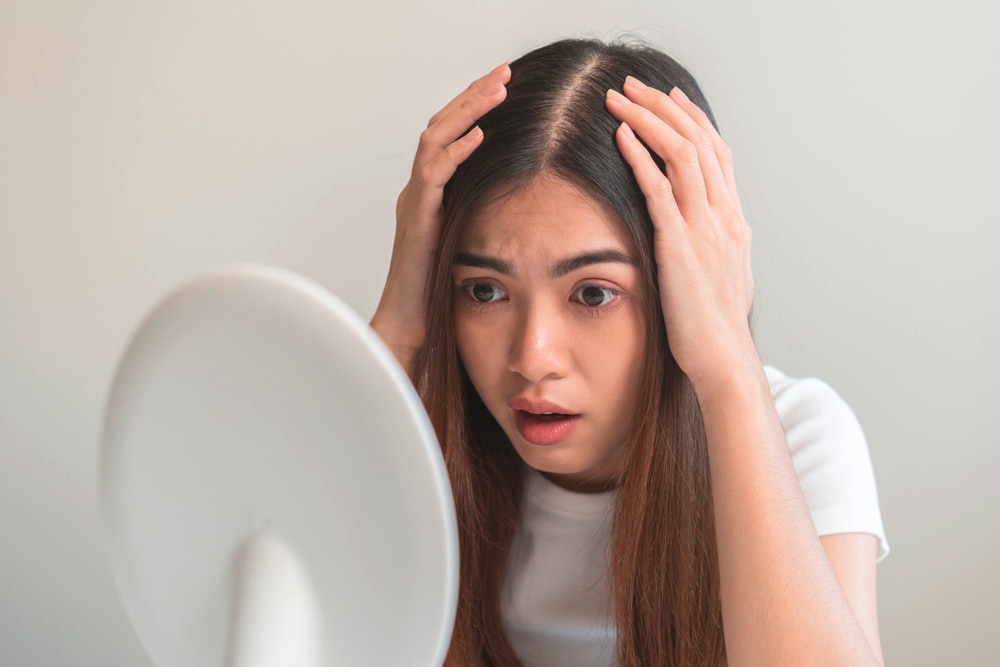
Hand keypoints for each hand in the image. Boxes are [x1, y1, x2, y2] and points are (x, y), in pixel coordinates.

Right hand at [371, 63, 509, 375]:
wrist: (413, 328)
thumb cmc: (444, 294)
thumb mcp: (476, 243)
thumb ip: (494, 217)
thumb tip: (535, 205)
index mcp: (435, 193)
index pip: (453, 134)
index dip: (476, 107)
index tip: (507, 85)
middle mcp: (421, 190)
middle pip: (443, 125)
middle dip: (473, 96)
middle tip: (504, 73)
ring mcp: (415, 201)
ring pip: (435, 139)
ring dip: (467, 111)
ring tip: (496, 90)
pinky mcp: (416, 219)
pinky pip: (433, 175)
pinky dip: (456, 151)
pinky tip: (480, 135)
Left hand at [605, 77, 755, 386]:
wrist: (723, 359)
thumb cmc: (715, 328)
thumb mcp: (721, 277)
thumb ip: (710, 247)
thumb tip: (696, 233)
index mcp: (734, 223)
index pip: (717, 154)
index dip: (693, 120)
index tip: (669, 98)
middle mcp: (724, 217)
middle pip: (700, 142)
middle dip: (665, 108)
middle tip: (635, 85)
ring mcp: (706, 229)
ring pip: (682, 155)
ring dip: (649, 120)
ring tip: (620, 99)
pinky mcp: (680, 246)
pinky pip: (660, 190)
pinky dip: (641, 158)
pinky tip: (621, 137)